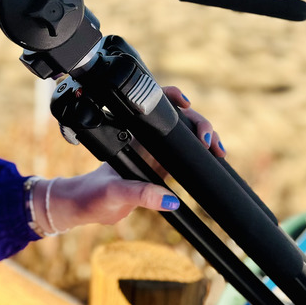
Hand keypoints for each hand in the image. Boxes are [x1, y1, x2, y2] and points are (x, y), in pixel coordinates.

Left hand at [34, 88, 223, 231]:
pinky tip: (214, 158)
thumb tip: (171, 200)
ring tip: (218, 151)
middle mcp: (147, 140)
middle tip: (211, 143)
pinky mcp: (163, 168)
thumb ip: (141, 194)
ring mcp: (156, 152)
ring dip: (206, 137)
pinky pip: (187, 154)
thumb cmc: (94, 194)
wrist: (87, 207)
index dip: (174, 98)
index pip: (156, 106)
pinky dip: (202, 153)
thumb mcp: (116, 193)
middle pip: (179, 119)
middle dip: (200, 123)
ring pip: (186, 135)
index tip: (188, 106)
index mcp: (134, 136)